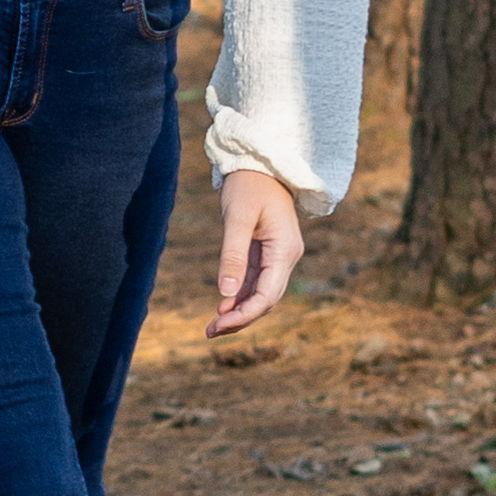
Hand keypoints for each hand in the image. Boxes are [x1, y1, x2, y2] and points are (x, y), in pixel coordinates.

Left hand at [208, 169, 302, 336]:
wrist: (261, 164)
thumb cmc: (249, 185)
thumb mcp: (237, 217)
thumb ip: (232, 255)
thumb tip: (224, 293)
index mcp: (284, 250)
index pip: (267, 294)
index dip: (244, 314)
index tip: (219, 324)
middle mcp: (286, 257)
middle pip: (266, 299)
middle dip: (241, 318)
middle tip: (210, 332)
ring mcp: (278, 256)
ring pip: (261, 293)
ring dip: (239, 311)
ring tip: (213, 327)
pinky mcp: (268, 253)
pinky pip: (256, 281)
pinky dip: (240, 296)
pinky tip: (223, 307)